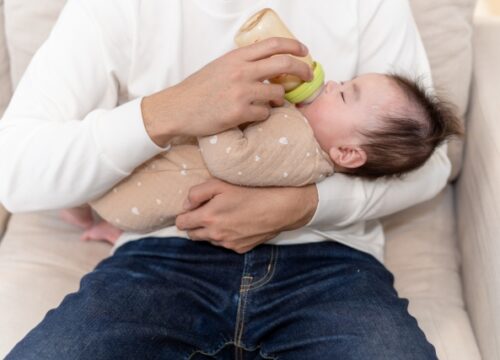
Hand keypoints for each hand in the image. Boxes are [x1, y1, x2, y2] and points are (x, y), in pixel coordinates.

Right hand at [141, 37, 312, 145]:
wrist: (178, 108)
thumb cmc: (198, 89)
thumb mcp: (220, 66)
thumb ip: (242, 63)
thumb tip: (267, 64)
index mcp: (237, 57)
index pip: (273, 44)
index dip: (294, 46)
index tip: (305, 51)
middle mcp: (241, 71)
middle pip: (284, 64)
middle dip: (302, 70)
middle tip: (307, 76)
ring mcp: (241, 92)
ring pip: (277, 92)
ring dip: (278, 98)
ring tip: (270, 100)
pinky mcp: (239, 112)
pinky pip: (265, 113)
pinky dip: (263, 114)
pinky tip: (253, 114)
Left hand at [175, 179, 317, 253]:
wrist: (279, 207)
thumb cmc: (251, 191)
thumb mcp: (220, 184)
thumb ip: (197, 193)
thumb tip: (185, 205)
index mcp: (208, 218)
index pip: (181, 223)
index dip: (184, 215)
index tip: (192, 209)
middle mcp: (216, 235)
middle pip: (192, 235)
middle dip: (195, 224)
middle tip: (207, 211)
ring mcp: (228, 244)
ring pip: (209, 240)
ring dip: (210, 231)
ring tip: (224, 216)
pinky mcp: (240, 249)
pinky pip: (225, 245)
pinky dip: (226, 236)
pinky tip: (237, 224)